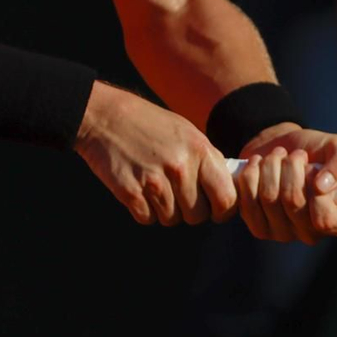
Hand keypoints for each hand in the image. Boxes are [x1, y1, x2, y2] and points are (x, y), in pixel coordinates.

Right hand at [74, 82, 236, 226]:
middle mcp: (181, 167)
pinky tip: (141, 190)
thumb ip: (208, 161)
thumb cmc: (153, 125)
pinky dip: (144, 210)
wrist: (108, 117)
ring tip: (157, 186)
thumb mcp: (189, 134)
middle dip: (190, 211)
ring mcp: (154, 181)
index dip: (223, 210)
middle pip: (198, 216)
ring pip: (171, 219)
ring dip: (165, 210)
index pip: (227, 199)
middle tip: (179, 196)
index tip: (215, 209)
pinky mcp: (130, 192)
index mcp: (201, 151)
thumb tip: (229, 189)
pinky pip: (146, 218)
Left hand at [234, 124, 336, 243]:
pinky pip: (248, 202)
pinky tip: (258, 164)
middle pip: (293, 202)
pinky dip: (251, 175)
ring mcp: (283, 234)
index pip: (324, 220)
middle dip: (291, 167)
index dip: (315, 189)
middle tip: (294, 154)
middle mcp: (311, 234)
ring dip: (271, 167)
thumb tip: (322, 186)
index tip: (312, 167)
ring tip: (277, 155)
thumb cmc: (317, 150)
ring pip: (270, 199)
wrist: (284, 149)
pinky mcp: (258, 228)